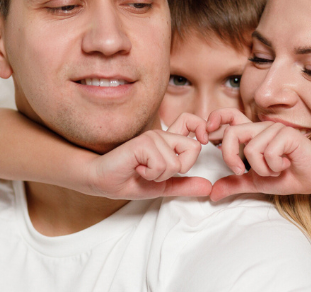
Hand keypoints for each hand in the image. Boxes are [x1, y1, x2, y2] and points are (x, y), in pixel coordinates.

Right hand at [84, 128, 210, 199]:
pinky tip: (136, 169)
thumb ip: (184, 185)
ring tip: (142, 171)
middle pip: (193, 147)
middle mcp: (162, 135)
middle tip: (157, 172)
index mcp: (167, 142)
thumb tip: (208, 188)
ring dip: (159, 176)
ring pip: (176, 162)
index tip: (204, 141)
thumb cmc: (128, 181)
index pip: (192, 122)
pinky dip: (150, 174)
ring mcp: (152, 137)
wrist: (102, 181)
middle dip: (179, 169)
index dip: (202, 129)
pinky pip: (162, 164)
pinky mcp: (143, 143)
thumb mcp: (162, 187)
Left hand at [209, 121, 310, 200]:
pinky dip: (275, 166)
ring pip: (252, 149)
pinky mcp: (288, 134)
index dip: (216, 119)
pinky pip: (268, 152)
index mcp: (252, 134)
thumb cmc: (288, 176)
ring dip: (263, 169)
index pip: (230, 116)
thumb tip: (212, 193)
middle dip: (230, 157)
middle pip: (232, 133)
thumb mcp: (255, 182)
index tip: (207, 138)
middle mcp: (262, 128)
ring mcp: (275, 129)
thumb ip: (234, 184)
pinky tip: (287, 164)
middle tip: (240, 170)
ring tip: (277, 168)